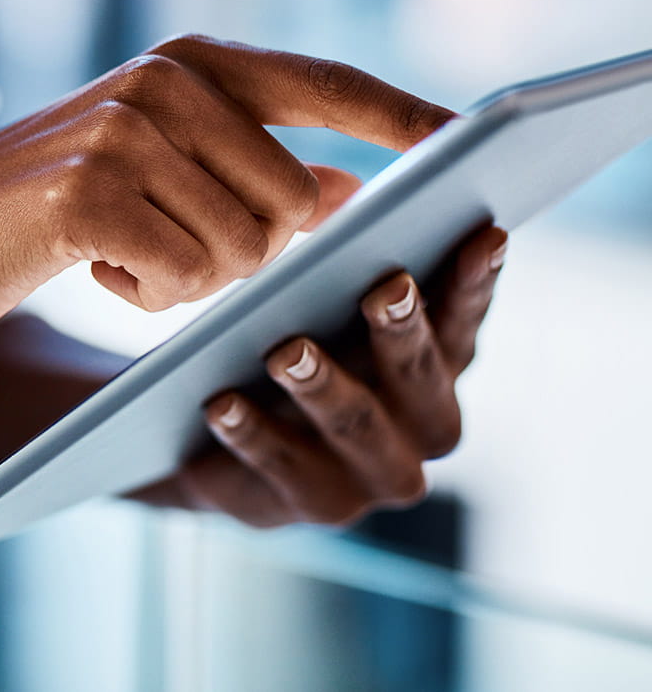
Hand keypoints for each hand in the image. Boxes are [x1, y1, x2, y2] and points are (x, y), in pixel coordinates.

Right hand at [0, 35, 451, 326]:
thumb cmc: (45, 210)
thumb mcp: (154, 166)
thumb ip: (247, 164)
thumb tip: (346, 191)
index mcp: (191, 63)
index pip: (325, 83)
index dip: (401, 116)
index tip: (465, 144)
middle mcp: (166, 79)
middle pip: (295, 202)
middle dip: (246, 254)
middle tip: (163, 246)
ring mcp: (127, 129)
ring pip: (243, 250)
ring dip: (190, 280)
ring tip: (118, 251)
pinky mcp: (91, 193)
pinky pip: (182, 279)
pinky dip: (146, 297)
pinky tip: (90, 266)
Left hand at [131, 225, 507, 526]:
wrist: (218, 436)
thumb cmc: (287, 339)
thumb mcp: (316, 298)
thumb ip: (340, 254)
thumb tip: (346, 194)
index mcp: (438, 367)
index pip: (464, 322)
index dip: (475, 282)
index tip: (483, 234)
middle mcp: (421, 429)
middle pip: (421, 381)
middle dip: (403, 332)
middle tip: (384, 286)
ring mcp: (369, 477)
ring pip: (355, 427)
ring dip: (323, 386)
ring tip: (285, 350)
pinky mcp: (307, 505)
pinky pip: (278, 468)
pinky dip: (250, 433)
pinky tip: (220, 403)